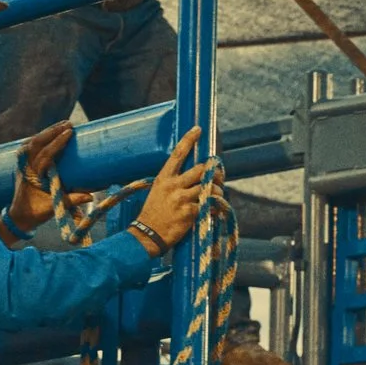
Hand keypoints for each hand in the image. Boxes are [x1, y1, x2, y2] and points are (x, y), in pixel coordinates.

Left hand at [7, 120, 80, 234]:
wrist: (19, 217)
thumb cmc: (36, 213)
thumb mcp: (54, 208)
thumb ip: (71, 200)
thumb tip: (91, 196)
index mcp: (32, 175)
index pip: (45, 154)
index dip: (57, 142)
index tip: (69, 132)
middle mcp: (26, 166)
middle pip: (37, 143)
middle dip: (52, 131)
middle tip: (68, 123)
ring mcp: (23, 164)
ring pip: (32, 142)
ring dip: (47, 132)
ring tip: (62, 124)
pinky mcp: (24, 164)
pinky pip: (30, 146)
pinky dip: (40, 138)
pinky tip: (49, 133)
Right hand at [134, 129, 208, 252]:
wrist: (147, 235)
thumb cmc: (153, 214)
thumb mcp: (158, 192)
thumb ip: (174, 183)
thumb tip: (193, 178)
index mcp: (164, 178)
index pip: (177, 154)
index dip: (188, 140)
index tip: (198, 129)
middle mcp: (173, 185)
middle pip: (201, 169)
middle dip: (214, 172)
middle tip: (218, 175)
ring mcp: (182, 198)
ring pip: (209, 187)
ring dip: (218, 191)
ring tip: (217, 196)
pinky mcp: (190, 212)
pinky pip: (210, 204)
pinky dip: (216, 206)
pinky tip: (216, 210)